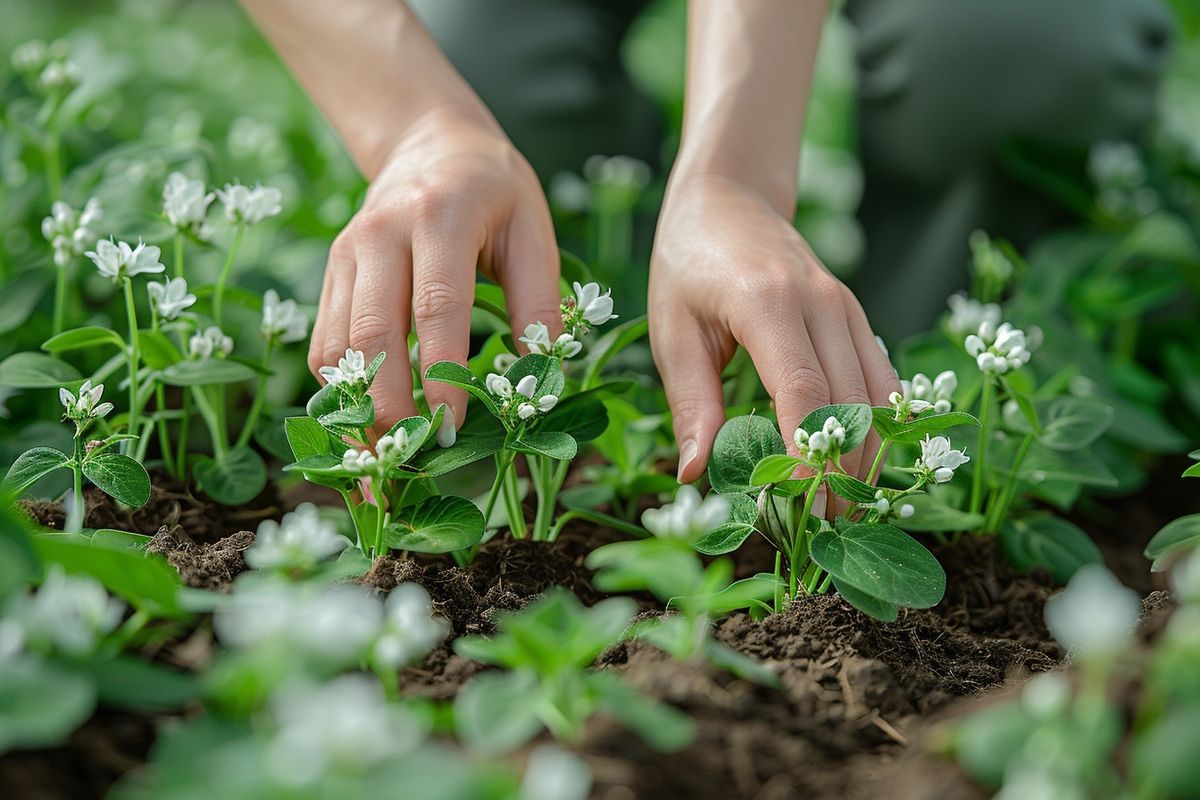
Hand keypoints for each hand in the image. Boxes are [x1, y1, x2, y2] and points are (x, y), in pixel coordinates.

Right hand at [309, 106, 561, 436]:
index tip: (451, 430)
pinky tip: (366, 426)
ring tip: (382, 463)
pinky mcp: (332, 274)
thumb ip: (539, 299)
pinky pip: (325, 343)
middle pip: (373, 334)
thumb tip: (542, 373)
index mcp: (439, 217)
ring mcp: (347, 254)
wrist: (428, 142)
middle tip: (409, 463)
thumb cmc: (494, 190)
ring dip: (356, 411)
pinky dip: (342, 392)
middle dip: (388, 407)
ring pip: (338, 346)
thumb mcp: (533, 229)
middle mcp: (380, 234)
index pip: (436, 307)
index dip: (440, 375)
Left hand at [649, 174, 898, 484]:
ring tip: (846, 512)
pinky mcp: (856, 316)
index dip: (809, 457)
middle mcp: (821, 303)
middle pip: (851, 402)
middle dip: (843, 472)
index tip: (801, 509)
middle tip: (824, 532)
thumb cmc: (687, 263)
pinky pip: (882, 377)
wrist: (729, 197)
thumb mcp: (672, 330)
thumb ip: (689, 403)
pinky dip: (879, 426)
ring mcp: (847, 307)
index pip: (804, 392)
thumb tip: (694, 475)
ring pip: (878, 395)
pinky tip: (863, 466)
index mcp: (767, 303)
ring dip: (867, 457)